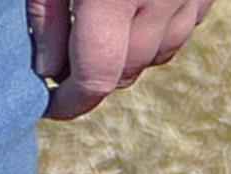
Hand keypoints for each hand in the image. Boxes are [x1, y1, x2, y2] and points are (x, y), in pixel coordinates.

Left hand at [28, 0, 216, 121]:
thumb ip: (46, 14)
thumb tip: (48, 72)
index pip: (96, 76)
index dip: (70, 101)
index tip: (50, 106)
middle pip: (127, 69)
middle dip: (94, 76)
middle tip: (62, 58)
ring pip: (160, 52)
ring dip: (128, 55)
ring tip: (98, 28)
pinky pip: (184, 24)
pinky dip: (159, 30)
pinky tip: (134, 9)